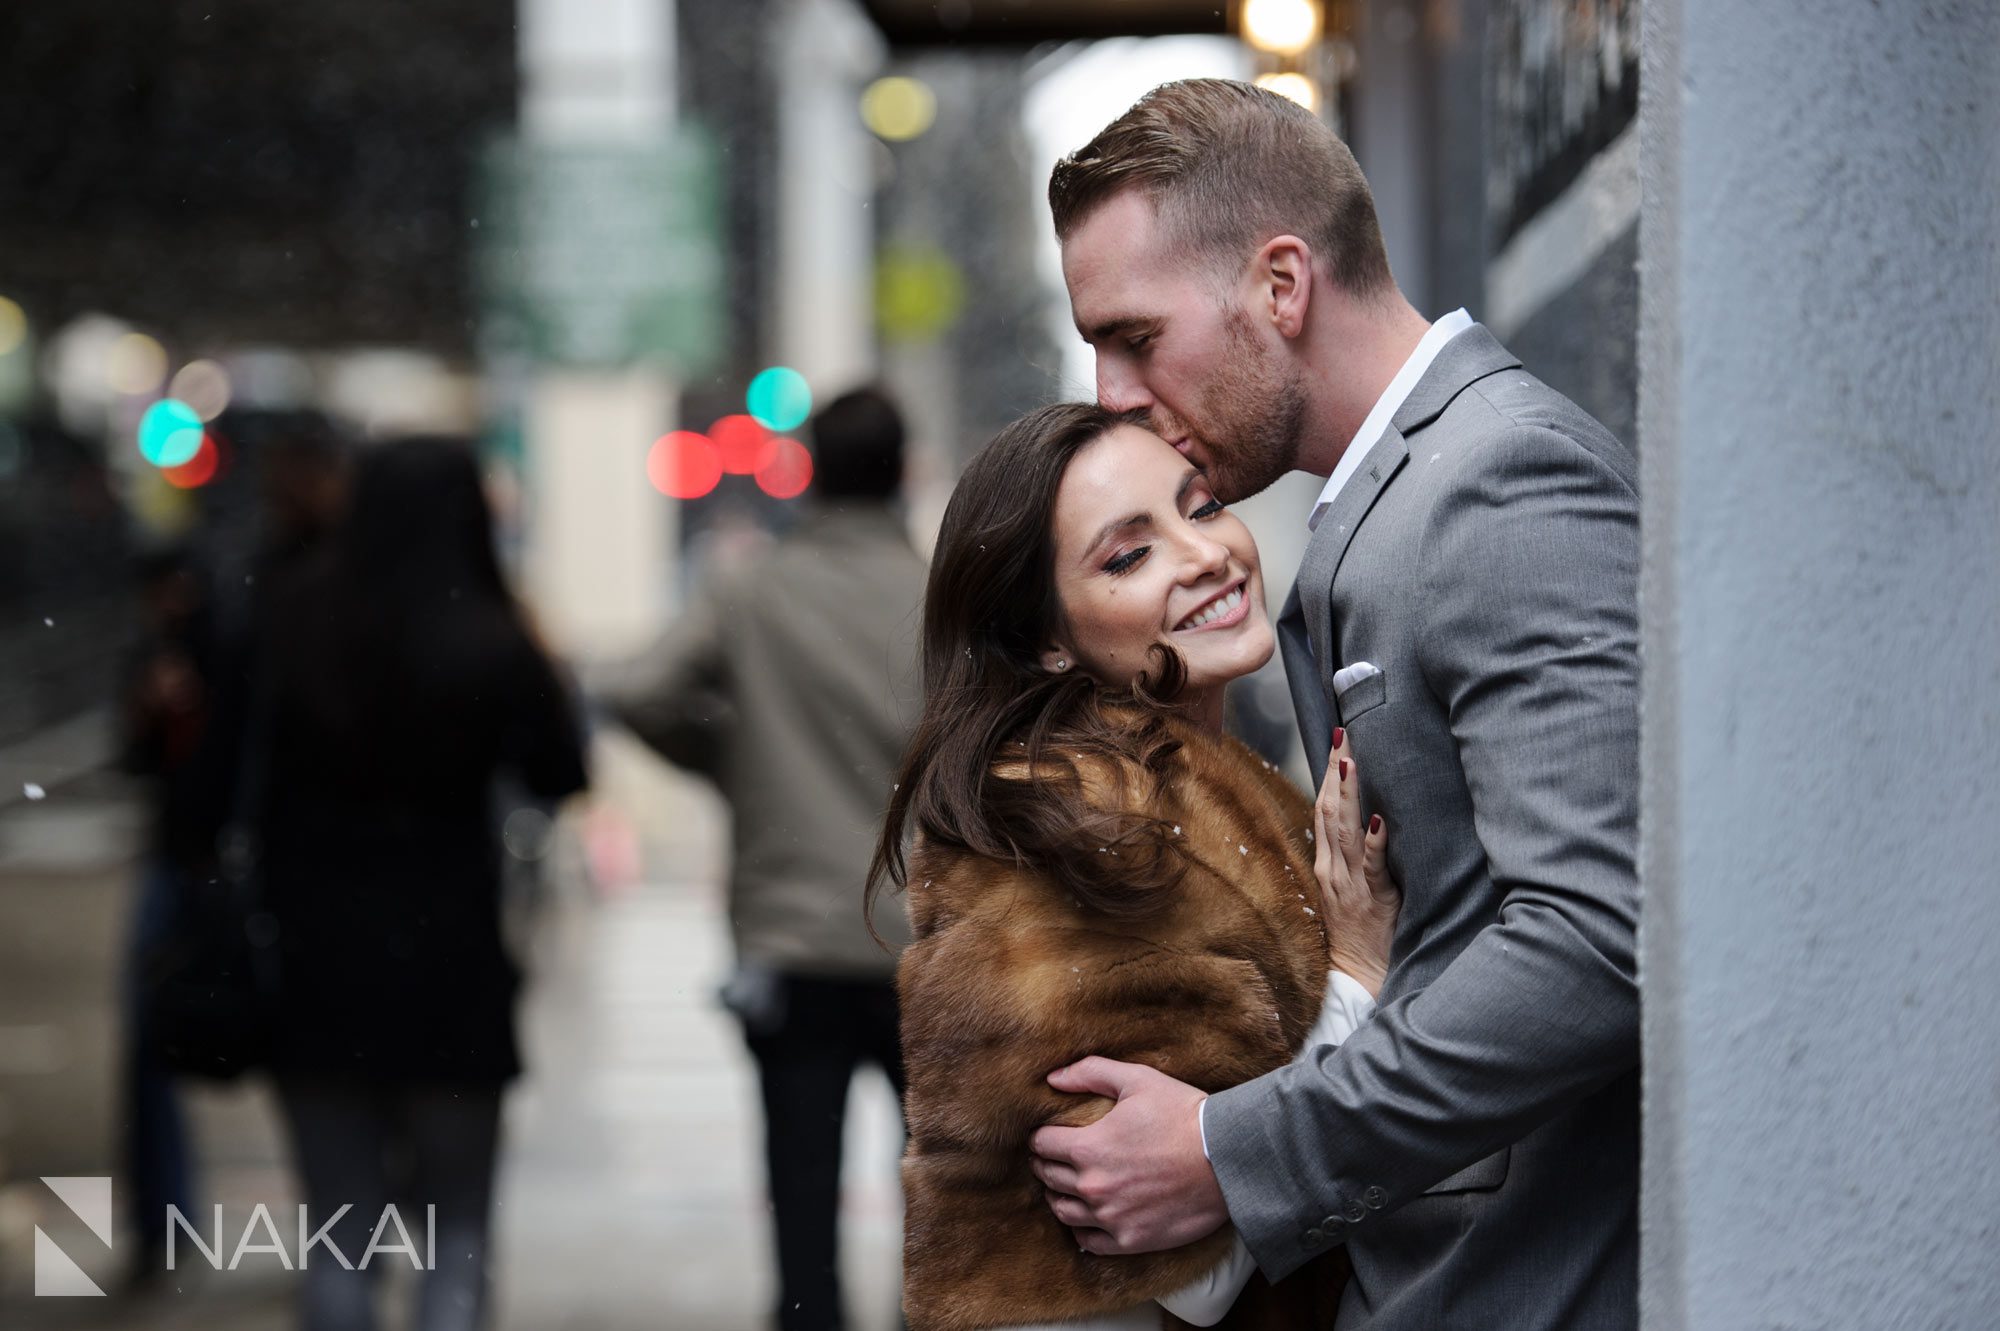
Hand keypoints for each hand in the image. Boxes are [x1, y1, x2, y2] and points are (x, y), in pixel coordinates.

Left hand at [1028, 1057, 1226, 1254]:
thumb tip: (1053, 1079)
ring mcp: (1110, 1217)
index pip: (1042, 1145)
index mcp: (1088, 1147)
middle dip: (1045, 1164)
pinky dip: (1081, 1230)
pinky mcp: (1130, 1240)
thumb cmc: (1184, 1115)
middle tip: (1050, 1157)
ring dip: (1058, 1196)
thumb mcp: (1138, 1079)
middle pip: (1048, 1177)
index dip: (1040, 1137)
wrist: (1227, 1159)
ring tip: (1064, 1187)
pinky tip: (1087, 1218)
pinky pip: (1089, 1242)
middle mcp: (1093, 1186)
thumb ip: (1091, 1073)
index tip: (1045, 1134)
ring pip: (1063, 1211)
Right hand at [1315, 727, 1399, 996]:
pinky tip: (1381, 820)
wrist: (1359, 978)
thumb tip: (1365, 819)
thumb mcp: (1347, 889)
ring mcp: (1350, 883)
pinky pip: (1372, 867)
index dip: (1327, 775)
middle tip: (1342, 735)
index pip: (1322, 809)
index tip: (1335, 740)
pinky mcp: (1373, 899)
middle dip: (1335, 772)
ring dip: (1349, 795)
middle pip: (1330, 811)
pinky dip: (1376, 842)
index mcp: (1325, 864)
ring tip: (1350, 763)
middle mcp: (1333, 869)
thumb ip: (1351, 857)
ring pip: (1345, 831)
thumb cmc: (1359, 933)